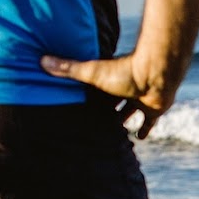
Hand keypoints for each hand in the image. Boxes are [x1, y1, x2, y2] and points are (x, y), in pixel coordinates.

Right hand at [41, 53, 171, 138]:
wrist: (156, 75)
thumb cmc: (124, 72)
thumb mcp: (92, 72)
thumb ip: (69, 69)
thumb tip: (41, 60)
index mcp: (109, 79)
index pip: (96, 89)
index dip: (88, 95)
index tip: (79, 104)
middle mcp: (125, 88)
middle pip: (112, 101)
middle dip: (105, 109)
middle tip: (94, 121)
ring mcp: (139, 99)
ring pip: (129, 111)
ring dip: (123, 118)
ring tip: (114, 131)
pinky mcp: (153, 109)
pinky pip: (148, 122)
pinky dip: (144, 130)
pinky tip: (139, 138)